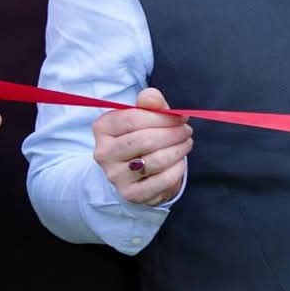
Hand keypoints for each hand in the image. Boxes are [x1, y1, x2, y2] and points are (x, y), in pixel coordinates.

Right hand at [93, 89, 192, 207]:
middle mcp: (103, 153)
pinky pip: (162, 180)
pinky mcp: (130, 194)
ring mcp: (115, 176)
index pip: (133, 118)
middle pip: (145, 140)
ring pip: (156, 160)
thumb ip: (150, 102)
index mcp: (102, 128)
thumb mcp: (144, 115)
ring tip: (186, 144)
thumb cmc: (141, 136)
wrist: (132, 173)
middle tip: (187, 131)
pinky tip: (180, 162)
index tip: (181, 118)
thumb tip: (152, 97)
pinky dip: (177, 169)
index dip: (163, 117)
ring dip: (179, 150)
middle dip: (174, 134)